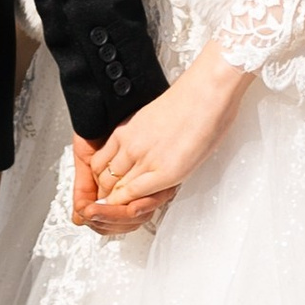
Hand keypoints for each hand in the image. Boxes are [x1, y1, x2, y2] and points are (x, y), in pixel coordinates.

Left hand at [79, 40, 251, 230]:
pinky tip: (134, 208)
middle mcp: (129, 145)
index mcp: (125, 130)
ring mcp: (144, 159)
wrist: (206, 93)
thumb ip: (145, 136)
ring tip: (123, 211)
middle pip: (103, 179)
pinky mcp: (163, 172)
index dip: (102, 180)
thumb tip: (150, 149)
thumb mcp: (154, 118)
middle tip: (114, 205)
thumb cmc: (190, 101)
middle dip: (106, 195)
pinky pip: (134, 195)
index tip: (111, 187)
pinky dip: (131, 205)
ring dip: (117, 203)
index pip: (98, 163)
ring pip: (115, 189)